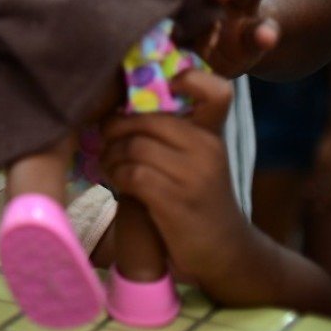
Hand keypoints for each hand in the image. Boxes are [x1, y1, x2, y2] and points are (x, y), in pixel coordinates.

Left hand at [98, 70, 253, 292]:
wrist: (225, 251)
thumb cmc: (199, 201)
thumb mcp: (196, 161)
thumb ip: (172, 134)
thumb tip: (117, 107)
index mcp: (212, 133)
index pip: (216, 90)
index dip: (189, 79)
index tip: (157, 93)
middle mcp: (208, 148)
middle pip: (146, 120)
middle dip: (116, 129)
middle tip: (106, 141)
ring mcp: (193, 175)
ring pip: (133, 147)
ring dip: (111, 156)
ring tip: (109, 166)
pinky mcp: (176, 200)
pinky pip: (132, 173)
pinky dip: (116, 176)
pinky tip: (116, 183)